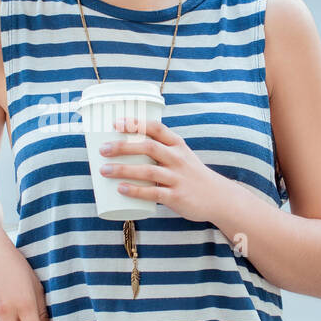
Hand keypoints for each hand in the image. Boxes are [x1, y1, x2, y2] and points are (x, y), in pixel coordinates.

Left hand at [97, 116, 224, 225]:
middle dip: (123, 147)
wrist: (218, 197)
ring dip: (124, 169)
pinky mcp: (176, 197)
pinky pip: (153, 193)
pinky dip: (136, 191)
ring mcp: (177, 178)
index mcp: (177, 144)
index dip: (135, 124)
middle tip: (102, 149)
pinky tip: (121, 189)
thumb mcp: (181, 156)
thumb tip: (125, 148)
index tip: (116, 124)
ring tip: (104, 170)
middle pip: (148, 147)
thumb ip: (159, 151)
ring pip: (148, 171)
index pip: (156, 128)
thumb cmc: (192, 175)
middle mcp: (178, 158)